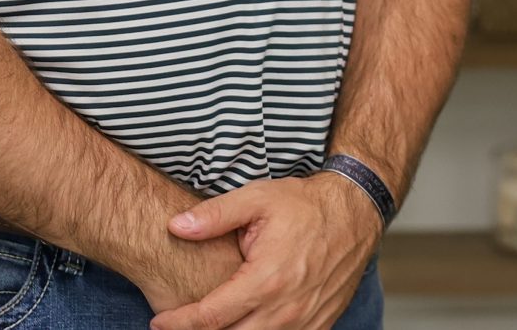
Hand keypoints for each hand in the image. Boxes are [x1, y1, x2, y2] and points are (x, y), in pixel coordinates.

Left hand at [150, 172, 381, 329]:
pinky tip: (248, 323)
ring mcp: (305, 321)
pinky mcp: (319, 325)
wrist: (356, 212)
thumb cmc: (306, 204)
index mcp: (266, 280)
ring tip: (212, 324)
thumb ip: (215, 215)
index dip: (179, 323)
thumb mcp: (258, 198)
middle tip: (181, 324)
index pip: (211, 317)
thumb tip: (176, 227)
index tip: (160, 321)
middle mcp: (286, 309)